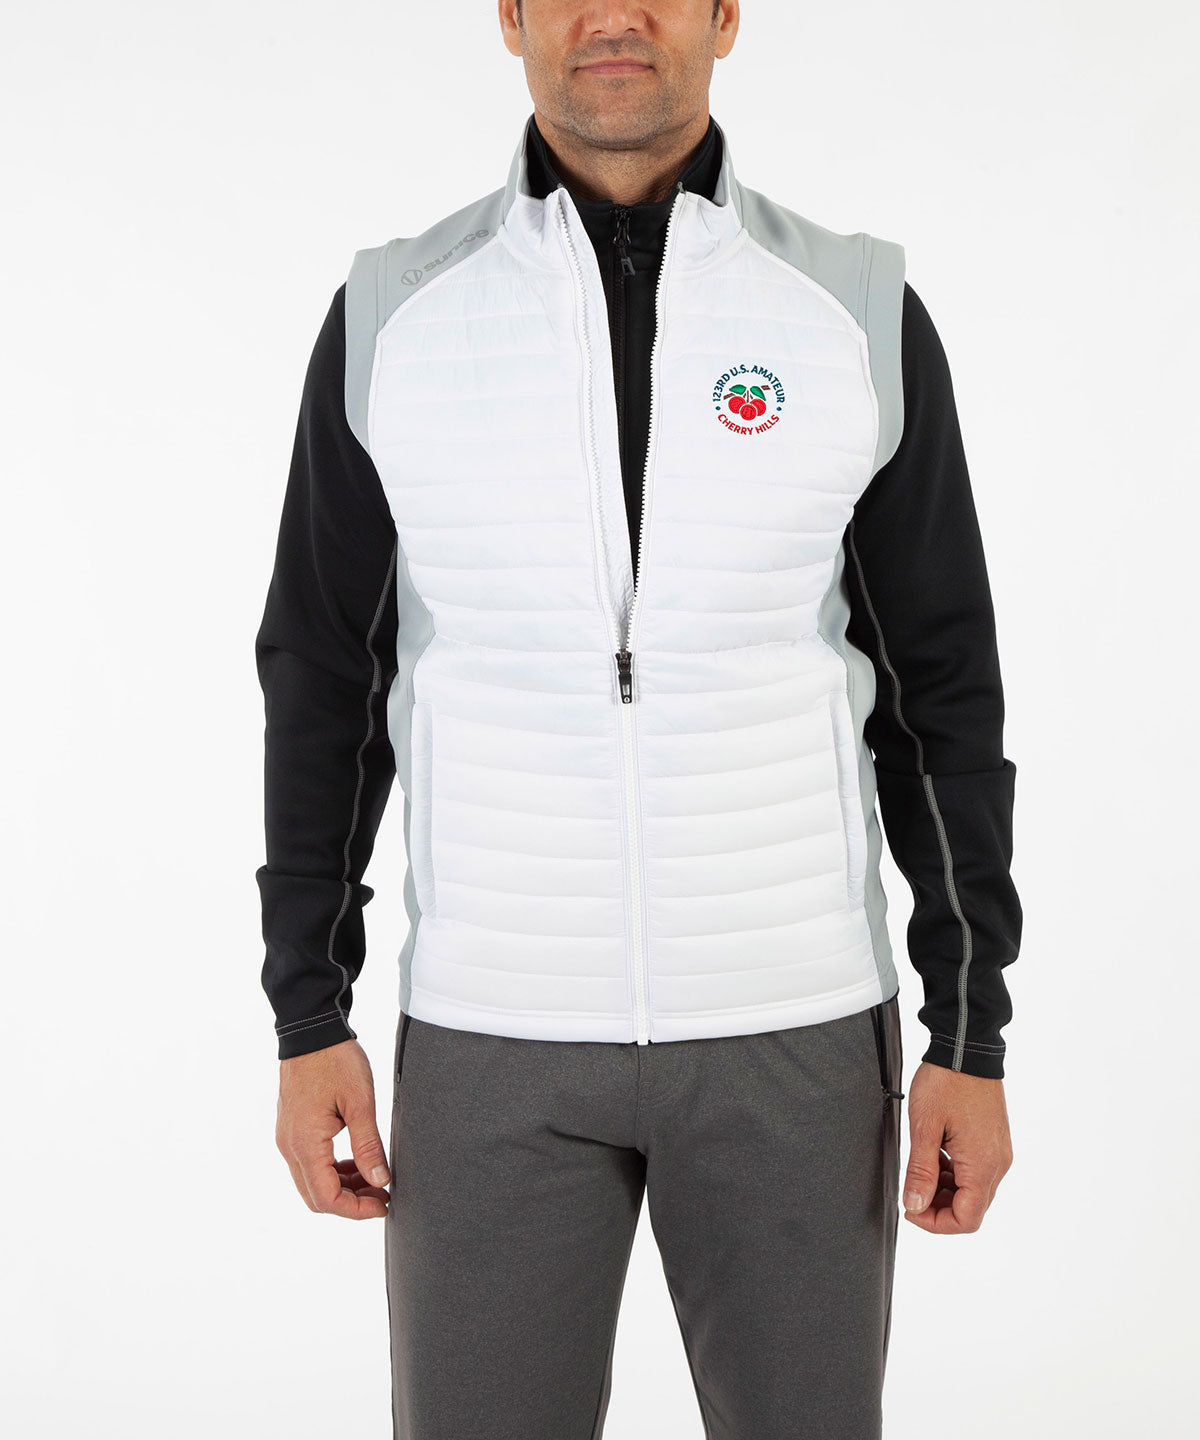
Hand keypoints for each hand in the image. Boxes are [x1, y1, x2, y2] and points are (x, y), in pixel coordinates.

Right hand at [276, 1038, 390, 1218]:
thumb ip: (368, 1146)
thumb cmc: (335, 1061)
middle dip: (350, 1202)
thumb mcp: (360, 1103)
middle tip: (382, 1194)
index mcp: (305, 1144)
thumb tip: (380, 1180)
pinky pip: (309, 1163)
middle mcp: (290, 1147)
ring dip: (342, 1187)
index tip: (383, 1204)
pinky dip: (333, 1170)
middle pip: (316, 1197)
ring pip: (312, 1181)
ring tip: (374, 1177)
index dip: (356, 1210)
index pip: (326, 1198)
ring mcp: (288, 1138)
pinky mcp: (292, 1128)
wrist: (312, 1031)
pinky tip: (356, 1160)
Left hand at [901, 1061, 1012, 1233]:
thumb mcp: (924, 1127)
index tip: (911, 1209)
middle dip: (939, 1208)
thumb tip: (915, 1206)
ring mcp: (999, 1152)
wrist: (966, 1048)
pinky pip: (977, 1171)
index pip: (967, 1219)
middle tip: (912, 1190)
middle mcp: (998, 1163)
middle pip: (972, 1208)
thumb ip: (921, 1172)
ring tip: (921, 1168)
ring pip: (974, 1191)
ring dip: (946, 1190)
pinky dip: (955, 1173)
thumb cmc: (946, 1082)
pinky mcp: (995, 1141)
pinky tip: (935, 1154)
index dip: (936, 1223)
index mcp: (982, 1165)